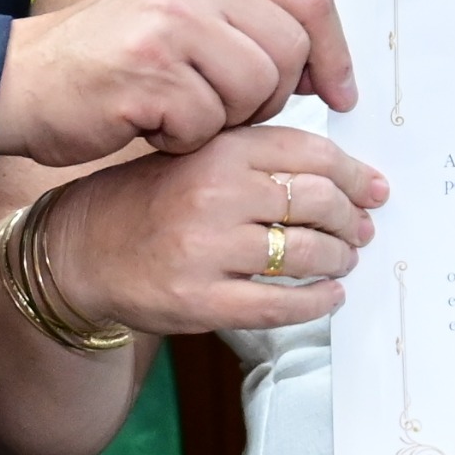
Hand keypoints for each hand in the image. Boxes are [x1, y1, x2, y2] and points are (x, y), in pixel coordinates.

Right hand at [0, 0, 354, 164]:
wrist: (22, 81)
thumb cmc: (109, 59)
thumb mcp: (184, 13)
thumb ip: (249, 21)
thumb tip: (327, 65)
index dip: (334, 53)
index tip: (341, 94)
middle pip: (291, 50)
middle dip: (272, 97)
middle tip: (225, 110)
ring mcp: (172, 18)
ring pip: (259, 88)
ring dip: (228, 119)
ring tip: (182, 112)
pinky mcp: (151, 68)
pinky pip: (211, 123)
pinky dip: (187, 140)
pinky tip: (153, 125)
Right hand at [51, 127, 388, 337]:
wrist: (81, 251)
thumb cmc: (148, 201)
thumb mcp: (197, 155)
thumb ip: (258, 156)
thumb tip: (342, 176)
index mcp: (219, 150)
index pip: (310, 154)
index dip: (353, 173)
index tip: (373, 188)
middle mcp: (215, 194)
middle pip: (316, 202)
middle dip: (350, 219)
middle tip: (361, 229)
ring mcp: (208, 250)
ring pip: (305, 253)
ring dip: (338, 258)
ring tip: (345, 259)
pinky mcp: (202, 300)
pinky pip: (281, 304)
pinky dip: (318, 302)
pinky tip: (331, 296)